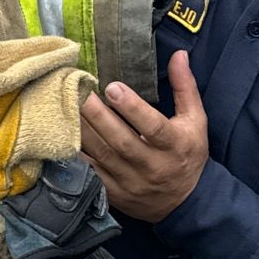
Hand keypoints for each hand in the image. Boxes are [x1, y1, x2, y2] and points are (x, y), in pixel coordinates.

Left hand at [80, 51, 207, 222]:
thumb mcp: (195, 121)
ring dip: (83, 130)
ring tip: (67, 105)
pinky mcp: (115, 193)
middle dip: (98, 116)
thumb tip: (178, 55)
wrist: (185, 202)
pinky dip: (76, 154)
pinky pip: (91, 173)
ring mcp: (132, 182)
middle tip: (79, 91)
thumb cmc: (188, 153)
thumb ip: (185, 88)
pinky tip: (63, 134)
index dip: (133, 108)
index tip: (113, 87)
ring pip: (102, 156)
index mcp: (175, 146)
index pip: (153, 127)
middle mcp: (153, 166)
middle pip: (121, 141)